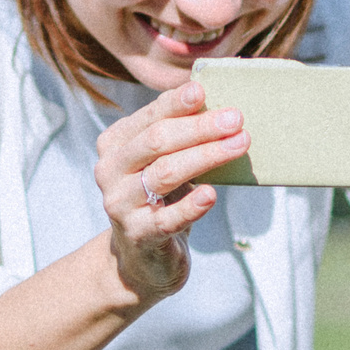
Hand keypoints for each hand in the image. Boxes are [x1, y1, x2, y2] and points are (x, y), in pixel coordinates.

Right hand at [91, 80, 244, 308]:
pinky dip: (191, 205)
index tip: (204, 90)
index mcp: (115, 144)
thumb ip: (177, 135)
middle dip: (199, 128)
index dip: (177, 104)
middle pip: (157, 141)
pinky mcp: (138, 235)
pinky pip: (167, 218)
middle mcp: (110, 171)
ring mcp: (120, 204)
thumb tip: (219, 104)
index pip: (149, 117)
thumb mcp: (161, 163)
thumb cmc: (160, 199)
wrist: (141, 259)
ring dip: (205, 157)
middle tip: (236, 119)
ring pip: (164, 174)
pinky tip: (211, 195)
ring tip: (238, 145)